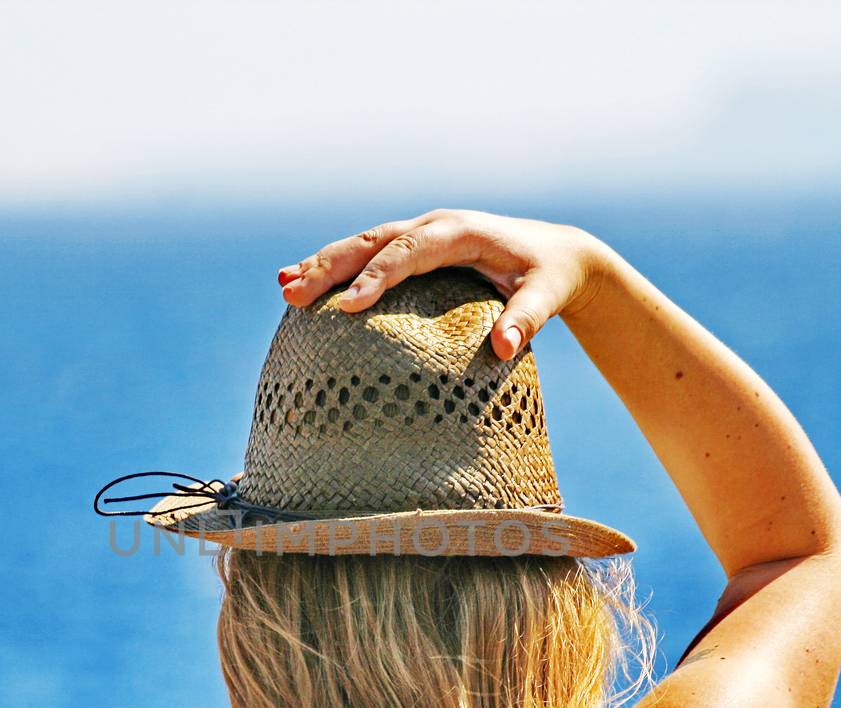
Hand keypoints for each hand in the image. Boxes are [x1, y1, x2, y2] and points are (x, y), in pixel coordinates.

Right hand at [276, 209, 610, 360]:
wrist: (557, 252)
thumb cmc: (550, 277)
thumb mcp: (547, 296)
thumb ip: (527, 320)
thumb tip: (504, 348)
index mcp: (461, 232)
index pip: (410, 252)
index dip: (377, 277)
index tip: (348, 305)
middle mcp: (433, 226)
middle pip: (373, 243)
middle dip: (331, 267)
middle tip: (292, 295)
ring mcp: (419, 233)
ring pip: (361, 244)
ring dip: (322, 264)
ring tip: (283, 287)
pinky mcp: (412, 247)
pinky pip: (367, 254)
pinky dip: (333, 266)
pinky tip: (296, 280)